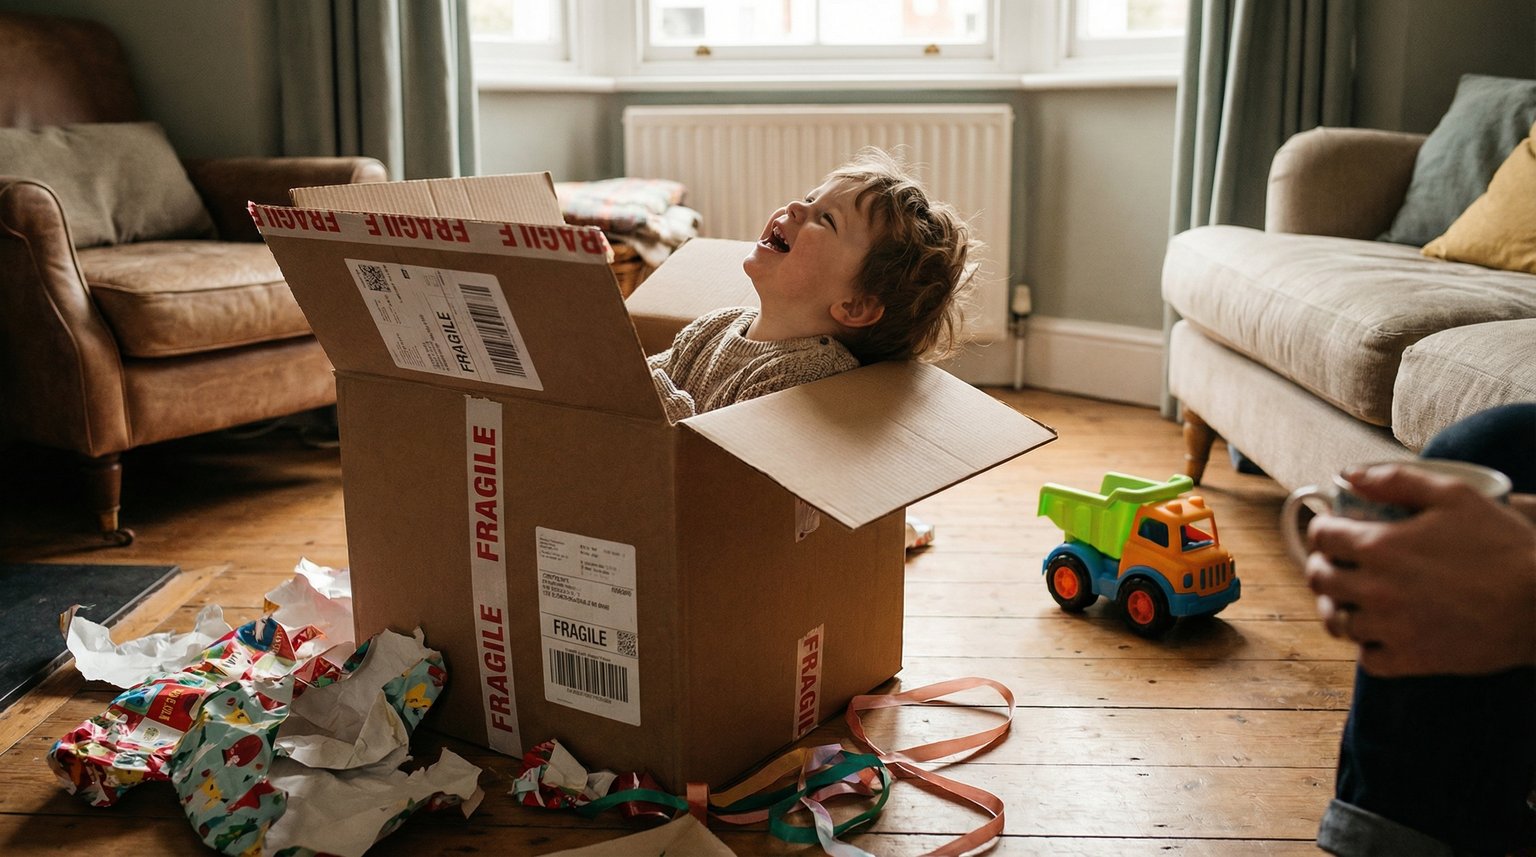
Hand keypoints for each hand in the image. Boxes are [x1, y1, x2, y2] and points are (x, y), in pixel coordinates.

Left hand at [1304, 462, 1535, 676]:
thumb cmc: (1503, 546)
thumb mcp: (1455, 494)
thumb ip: (1396, 479)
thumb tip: (1349, 475)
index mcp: (1379, 546)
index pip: (1321, 537)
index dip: (1323, 529)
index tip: (1333, 531)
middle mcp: (1375, 589)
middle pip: (1320, 580)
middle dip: (1323, 567)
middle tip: (1337, 565)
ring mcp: (1391, 629)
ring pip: (1339, 622)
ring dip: (1340, 608)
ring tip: (1352, 600)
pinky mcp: (1412, 661)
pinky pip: (1368, 660)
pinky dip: (1369, 647)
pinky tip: (1380, 633)